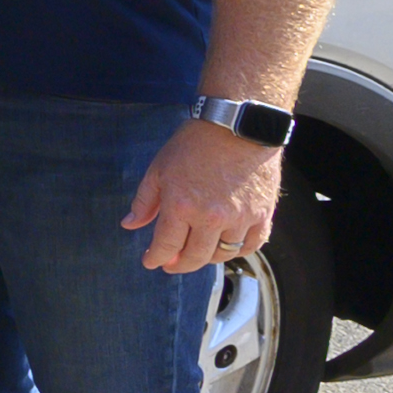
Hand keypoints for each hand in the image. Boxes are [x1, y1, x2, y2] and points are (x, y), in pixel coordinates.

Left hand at [126, 116, 283, 274]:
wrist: (237, 127)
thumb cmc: (194, 144)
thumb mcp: (159, 168)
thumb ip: (145, 201)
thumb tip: (130, 224)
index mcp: (182, 206)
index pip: (166, 246)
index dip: (156, 258)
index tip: (151, 262)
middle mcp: (211, 217)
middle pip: (195, 257)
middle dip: (179, 264)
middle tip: (172, 264)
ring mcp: (240, 218)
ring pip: (223, 254)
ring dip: (207, 258)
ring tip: (197, 252)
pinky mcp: (262, 214)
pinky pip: (252, 244)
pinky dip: (239, 250)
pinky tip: (228, 246)